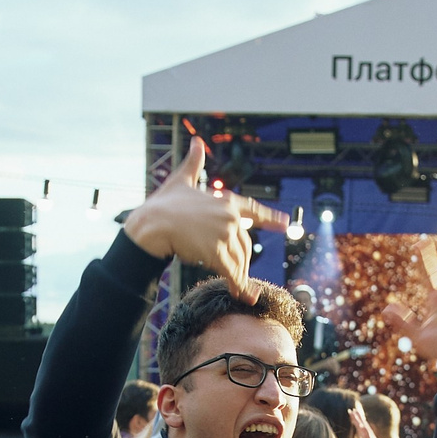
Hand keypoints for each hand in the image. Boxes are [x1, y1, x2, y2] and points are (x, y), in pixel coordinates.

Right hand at [122, 140, 287, 297]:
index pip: (254, 210)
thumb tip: (197, 141)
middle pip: (245, 244)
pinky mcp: (218, 252)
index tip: (285, 224)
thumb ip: (194, 163)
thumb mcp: (181, 180)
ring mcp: (225, 234)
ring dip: (239, 276)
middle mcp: (231, 217)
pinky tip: (244, 296)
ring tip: (239, 290)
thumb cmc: (162, 204)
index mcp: (226, 201)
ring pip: (239, 260)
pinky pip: (233, 273)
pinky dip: (239, 286)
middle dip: (241, 260)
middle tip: (239, 276)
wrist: (151, 225)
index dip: (270, 218)